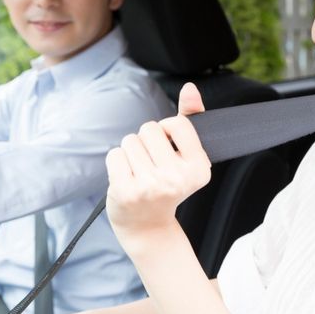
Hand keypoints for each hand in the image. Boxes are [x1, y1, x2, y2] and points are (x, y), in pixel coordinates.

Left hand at [106, 82, 210, 251]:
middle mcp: (178, 178)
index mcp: (199, 168)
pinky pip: (115, 154)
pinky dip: (117, 162)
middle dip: (146, 141)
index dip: (167, 131)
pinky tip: (126, 178)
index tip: (168, 149)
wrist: (147, 226)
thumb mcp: (186, 154)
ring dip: (131, 151)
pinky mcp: (126, 191)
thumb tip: (190, 87)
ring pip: (130, 140)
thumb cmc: (168, 182)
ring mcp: (151, 186)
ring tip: (139, 172)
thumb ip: (190, 118)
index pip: (176, 123)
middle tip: (151, 164)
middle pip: (150, 129)